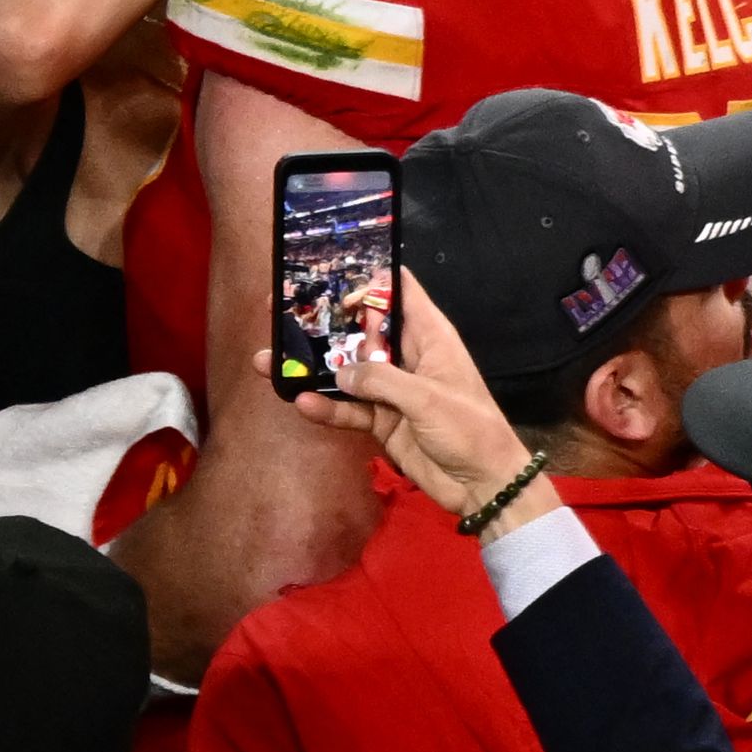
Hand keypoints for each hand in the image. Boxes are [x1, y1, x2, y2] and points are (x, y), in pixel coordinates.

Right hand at [254, 269, 544, 520]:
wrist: (483, 485)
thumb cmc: (469, 427)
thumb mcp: (426, 397)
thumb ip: (381, 379)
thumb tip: (340, 373)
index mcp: (428, 335)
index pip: (399, 291)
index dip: (369, 276)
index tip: (331, 266)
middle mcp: (406, 355)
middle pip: (360, 328)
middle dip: (324, 320)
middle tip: (280, 308)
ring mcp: (391, 389)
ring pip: (345, 371)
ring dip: (311, 367)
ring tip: (268, 359)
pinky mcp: (381, 420)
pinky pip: (347, 408)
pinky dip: (326, 407)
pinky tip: (300, 403)